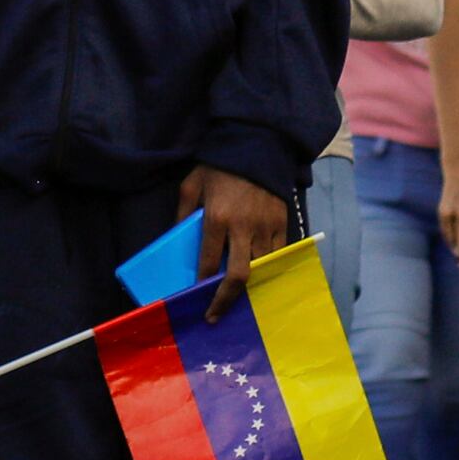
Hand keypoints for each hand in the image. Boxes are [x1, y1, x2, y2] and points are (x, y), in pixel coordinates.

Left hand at [179, 164, 293, 311]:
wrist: (258, 143)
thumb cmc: (220, 165)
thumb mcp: (192, 184)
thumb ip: (183, 212)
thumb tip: (176, 239)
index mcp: (217, 217)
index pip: (208, 261)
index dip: (202, 284)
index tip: (195, 298)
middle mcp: (242, 227)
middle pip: (238, 275)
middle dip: (225, 300)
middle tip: (215, 316)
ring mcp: (265, 227)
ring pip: (260, 269)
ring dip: (248, 286)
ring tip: (237, 300)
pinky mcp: (282, 223)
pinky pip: (277, 255)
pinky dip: (268, 268)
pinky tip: (260, 277)